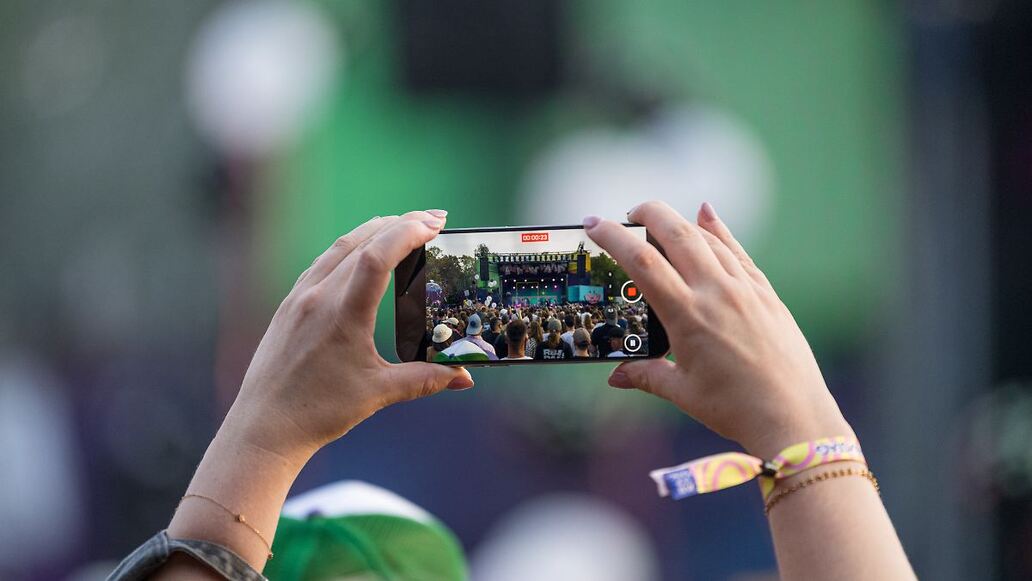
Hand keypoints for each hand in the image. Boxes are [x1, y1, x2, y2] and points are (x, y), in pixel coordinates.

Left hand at [223, 210, 473, 463]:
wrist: (263, 428)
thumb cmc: (318, 413)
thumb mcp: (378, 393)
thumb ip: (425, 379)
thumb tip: (464, 378)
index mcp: (341, 314)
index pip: (377, 257)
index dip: (408, 232)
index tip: (436, 223)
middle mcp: (317, 297)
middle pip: (361, 241)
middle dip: (400, 224)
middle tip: (433, 219)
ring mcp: (299, 298)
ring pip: (339, 247)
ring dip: (373, 230)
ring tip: (403, 225)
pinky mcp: (288, 306)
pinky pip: (322, 263)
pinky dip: (349, 248)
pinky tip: (362, 253)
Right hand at [584, 201, 852, 458]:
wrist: (793, 416)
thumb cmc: (735, 408)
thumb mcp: (681, 391)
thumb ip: (645, 375)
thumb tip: (617, 376)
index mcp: (688, 316)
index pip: (642, 262)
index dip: (613, 237)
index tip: (593, 224)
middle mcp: (716, 293)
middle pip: (676, 233)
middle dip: (647, 213)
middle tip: (627, 214)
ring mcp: (744, 289)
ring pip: (707, 238)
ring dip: (678, 221)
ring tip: (658, 221)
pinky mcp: (765, 293)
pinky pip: (737, 252)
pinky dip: (718, 230)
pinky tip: (706, 215)